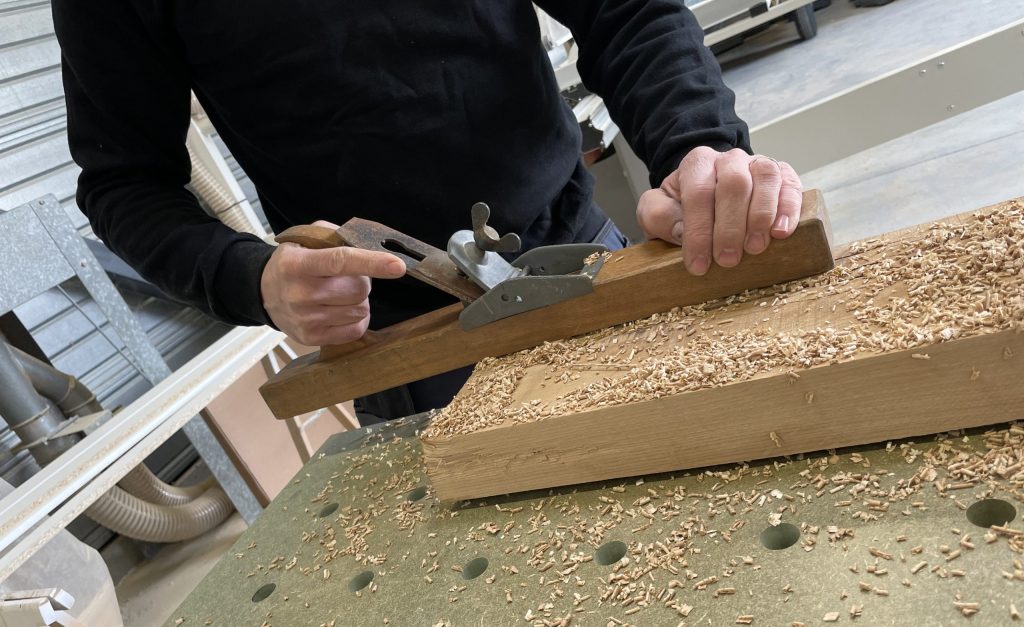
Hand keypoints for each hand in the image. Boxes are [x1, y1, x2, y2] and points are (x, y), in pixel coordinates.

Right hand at [260, 220, 405, 344]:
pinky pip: (355, 330)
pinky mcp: (312, 338)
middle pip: (359, 289)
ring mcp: (306, 319)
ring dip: (358, 300)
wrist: (263, 292)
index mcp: (297, 264)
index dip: (372, 263)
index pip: (340, 261)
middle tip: (347, 278)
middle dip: (363, 281)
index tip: (398, 266)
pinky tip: (342, 309)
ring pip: (360, 309)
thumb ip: (335, 237)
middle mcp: (299, 293)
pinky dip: (357, 318)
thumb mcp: (306, 240)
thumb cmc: (293, 263)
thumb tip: (370, 244)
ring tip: (339, 293)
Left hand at [636, 147, 802, 274]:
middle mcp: (730, 159)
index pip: (698, 192)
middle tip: (727, 260)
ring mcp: (758, 165)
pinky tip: (781, 232)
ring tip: (755, 247)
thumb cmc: (683, 207)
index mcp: (697, 164)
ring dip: (761, 216)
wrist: (708, 192)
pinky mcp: (783, 177)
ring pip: (765, 178)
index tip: (698, 263)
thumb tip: (682, 230)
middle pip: (734, 184)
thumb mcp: (657, 210)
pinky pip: (790, 185)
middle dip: (730, 226)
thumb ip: (659, 216)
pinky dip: (788, 208)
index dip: (699, 230)